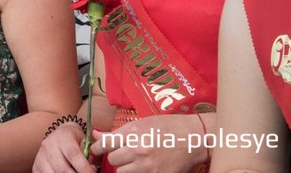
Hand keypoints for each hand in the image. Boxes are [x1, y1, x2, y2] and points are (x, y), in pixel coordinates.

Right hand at [33, 123, 95, 172]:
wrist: (59, 136)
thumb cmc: (75, 140)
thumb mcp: (85, 142)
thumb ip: (89, 155)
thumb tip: (92, 169)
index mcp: (63, 136)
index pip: (73, 155)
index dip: (84, 169)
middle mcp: (48, 145)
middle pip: (62, 169)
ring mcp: (40, 157)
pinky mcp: (36, 167)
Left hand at [91, 114, 206, 172]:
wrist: (194, 138)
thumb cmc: (168, 127)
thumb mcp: (142, 123)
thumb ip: (118, 132)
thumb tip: (96, 135)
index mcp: (134, 134)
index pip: (105, 144)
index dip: (97, 148)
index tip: (95, 150)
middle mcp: (139, 151)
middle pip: (113, 160)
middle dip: (115, 157)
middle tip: (122, 153)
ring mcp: (149, 167)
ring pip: (122, 172)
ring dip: (125, 167)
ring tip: (135, 160)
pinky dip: (138, 172)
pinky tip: (144, 166)